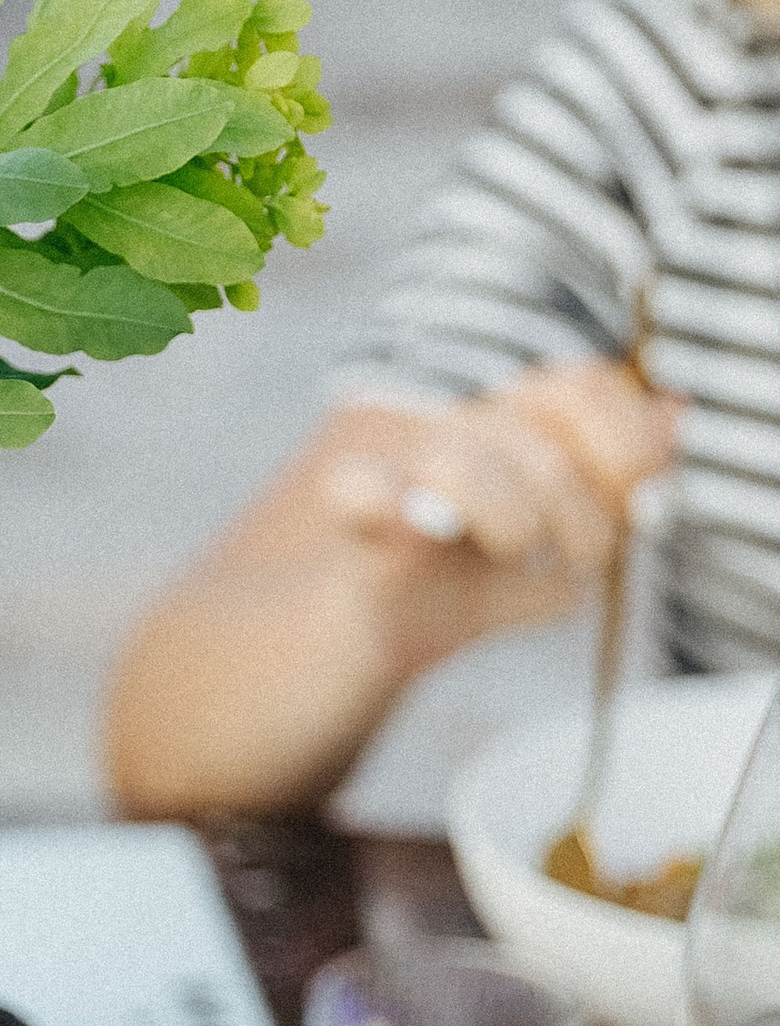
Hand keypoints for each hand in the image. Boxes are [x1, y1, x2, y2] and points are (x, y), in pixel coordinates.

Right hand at [320, 357, 678, 678]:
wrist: (375, 639)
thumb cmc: (469, 591)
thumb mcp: (566, 549)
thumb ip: (624, 490)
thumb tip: (675, 417)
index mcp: (514, 426)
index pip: (580, 386)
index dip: (624, 438)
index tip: (636, 502)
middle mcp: (460, 427)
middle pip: (540, 422)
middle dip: (582, 503)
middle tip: (579, 558)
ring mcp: (402, 463)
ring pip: (469, 461)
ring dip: (512, 521)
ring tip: (510, 558)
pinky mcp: (351, 511)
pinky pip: (363, 487)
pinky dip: (391, 503)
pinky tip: (414, 531)